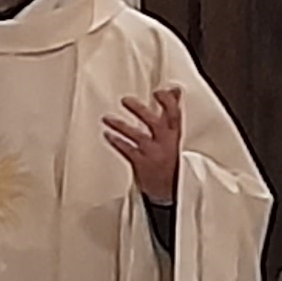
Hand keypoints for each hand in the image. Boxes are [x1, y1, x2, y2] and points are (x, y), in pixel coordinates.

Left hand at [104, 84, 184, 202]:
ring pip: (137, 137)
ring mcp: (153, 154)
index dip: (168, 102)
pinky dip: (117, 142)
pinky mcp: (141, 165)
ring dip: (121, 126)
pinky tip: (107, 135)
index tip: (159, 91)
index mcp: (175, 134)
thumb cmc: (169, 156)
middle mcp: (165, 143)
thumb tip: (174, 89)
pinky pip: (127, 151)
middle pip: (155, 124)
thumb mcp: (173, 133)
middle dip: (140, 111)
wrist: (169, 190)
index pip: (175, 114)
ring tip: (106, 118)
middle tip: (125, 100)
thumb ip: (171, 111)